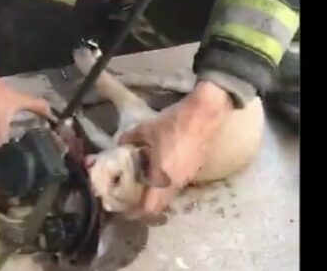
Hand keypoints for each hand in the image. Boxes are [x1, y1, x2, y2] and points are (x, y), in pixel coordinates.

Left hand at [119, 80, 232, 217]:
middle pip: (159, 205)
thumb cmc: (174, 123)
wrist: (205, 114)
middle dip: (143, 205)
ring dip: (155, 195)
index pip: (150, 208)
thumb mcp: (146, 129)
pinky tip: (157, 171)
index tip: (124, 209)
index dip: (136, 212)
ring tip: (141, 185)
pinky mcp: (194, 169)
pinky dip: (164, 185)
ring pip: (168, 195)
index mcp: (163, 177)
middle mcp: (176, 182)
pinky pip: (176, 185)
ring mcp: (187, 177)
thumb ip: (131, 139)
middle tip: (129, 197)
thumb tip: (121, 144)